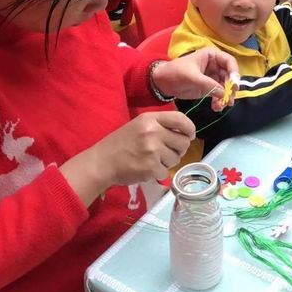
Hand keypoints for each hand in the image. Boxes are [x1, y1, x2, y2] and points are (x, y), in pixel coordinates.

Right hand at [64, 111, 195, 191]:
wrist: (102, 162)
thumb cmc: (121, 143)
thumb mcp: (139, 125)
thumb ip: (160, 126)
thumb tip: (185, 134)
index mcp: (150, 119)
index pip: (180, 119)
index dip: (189, 128)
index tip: (189, 135)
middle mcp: (153, 132)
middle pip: (183, 142)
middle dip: (178, 149)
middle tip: (166, 152)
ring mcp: (153, 150)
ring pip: (176, 159)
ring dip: (167, 162)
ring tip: (152, 160)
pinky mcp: (151, 167)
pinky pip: (165, 172)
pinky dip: (158, 173)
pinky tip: (146, 169)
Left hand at [151, 48, 238, 110]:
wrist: (162, 82)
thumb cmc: (175, 72)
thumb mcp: (191, 77)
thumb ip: (208, 84)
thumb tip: (224, 94)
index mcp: (211, 56)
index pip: (229, 61)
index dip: (234, 72)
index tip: (234, 85)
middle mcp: (215, 66)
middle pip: (230, 76)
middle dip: (230, 89)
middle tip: (228, 100)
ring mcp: (212, 77)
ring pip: (226, 87)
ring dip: (225, 98)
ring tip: (219, 106)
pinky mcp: (209, 88)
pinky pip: (219, 95)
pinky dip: (219, 101)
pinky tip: (216, 108)